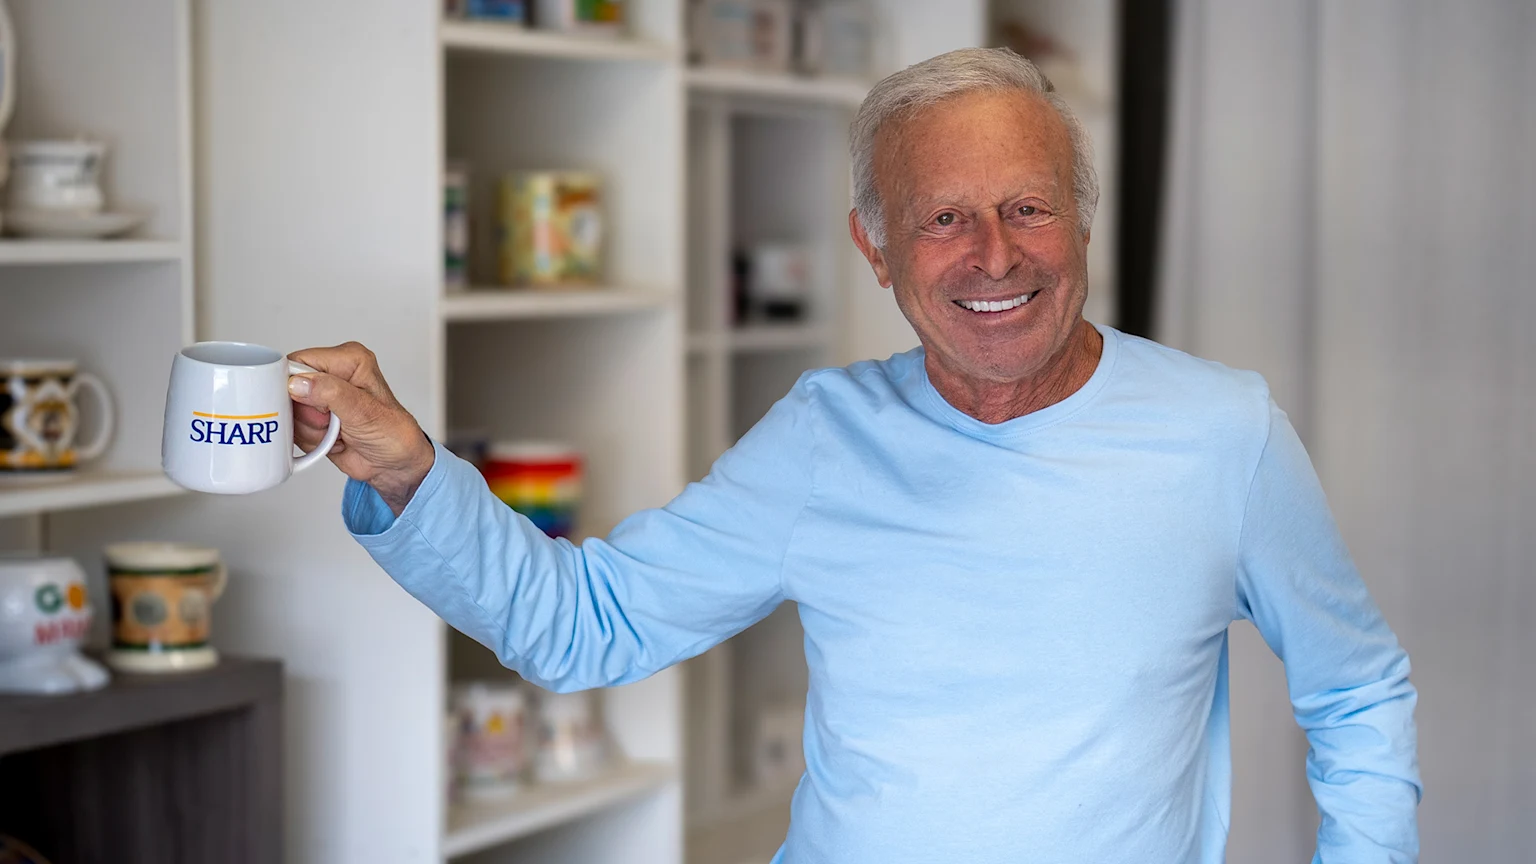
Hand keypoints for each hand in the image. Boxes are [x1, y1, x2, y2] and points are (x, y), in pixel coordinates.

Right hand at [287, 342, 435, 515]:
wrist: (395, 464)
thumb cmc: (394, 433)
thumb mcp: (365, 411)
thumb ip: (332, 394)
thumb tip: (299, 383)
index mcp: (347, 360)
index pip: (299, 361)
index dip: (294, 385)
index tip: (311, 406)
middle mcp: (331, 375)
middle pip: (287, 388)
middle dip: (306, 413)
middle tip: (330, 421)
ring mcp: (320, 398)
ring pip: (287, 412)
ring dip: (310, 429)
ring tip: (337, 432)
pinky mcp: (313, 418)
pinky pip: (292, 429)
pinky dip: (309, 440)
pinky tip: (332, 440)